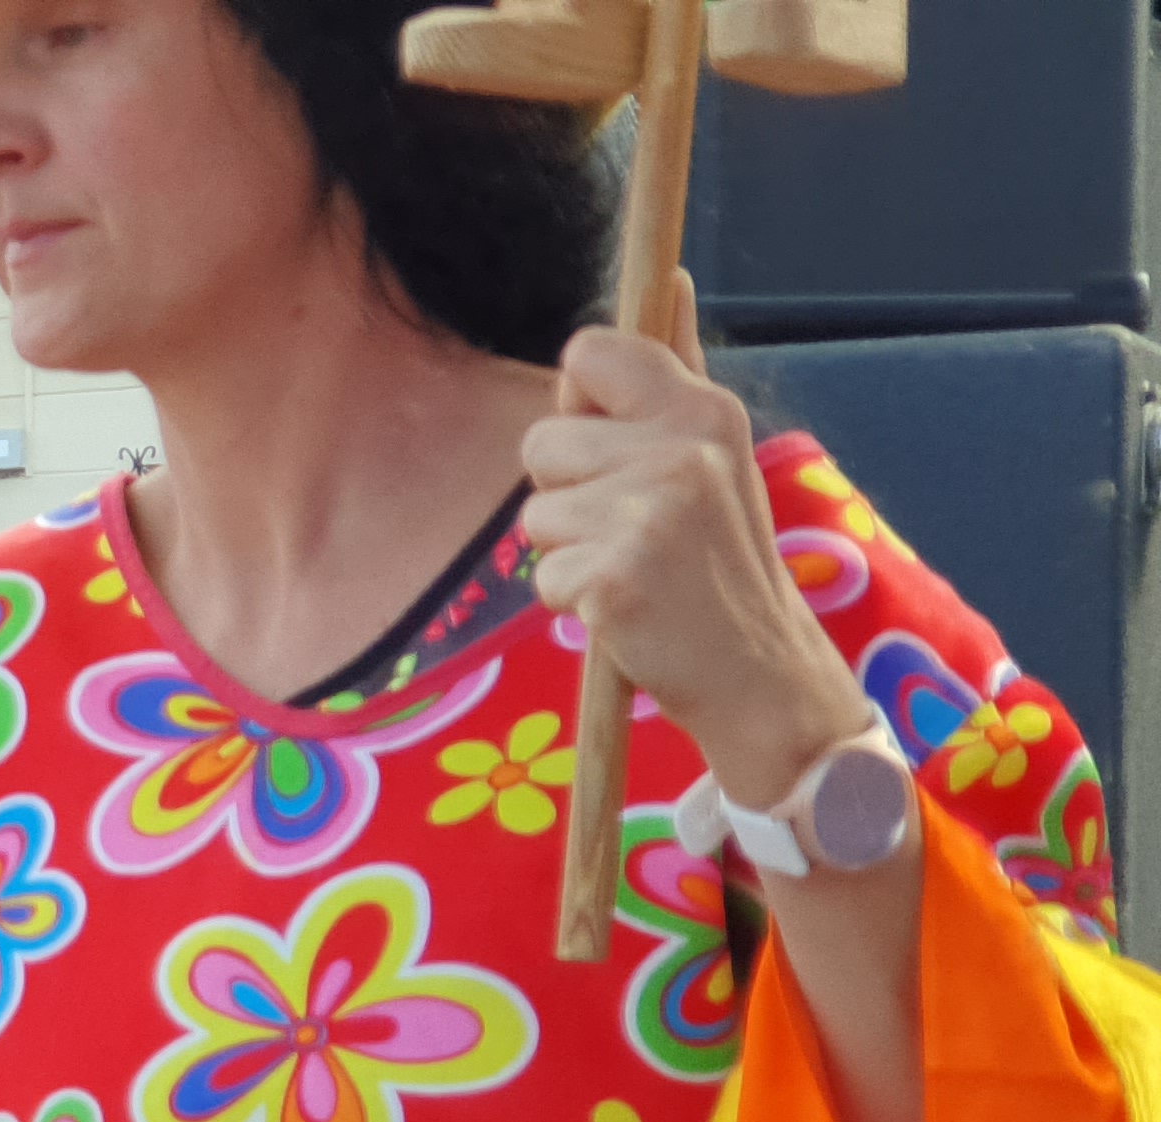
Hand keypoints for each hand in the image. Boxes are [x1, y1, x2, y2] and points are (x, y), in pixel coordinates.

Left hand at [519, 273, 869, 805]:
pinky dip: (572, 603)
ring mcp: (652, 513)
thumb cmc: (719, 559)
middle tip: (631, 532)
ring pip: (534, 513)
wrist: (760, 672)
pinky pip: (542, 576)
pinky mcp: (618, 577)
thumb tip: (669, 274)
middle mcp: (684, 450)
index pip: (587, 350)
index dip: (579, 401)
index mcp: (703, 410)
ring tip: (635, 572)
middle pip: (541, 439)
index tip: (614, 448)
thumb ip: (678, 366)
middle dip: (565, 492)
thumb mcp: (715, 450)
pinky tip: (629, 611)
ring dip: (567, 552)